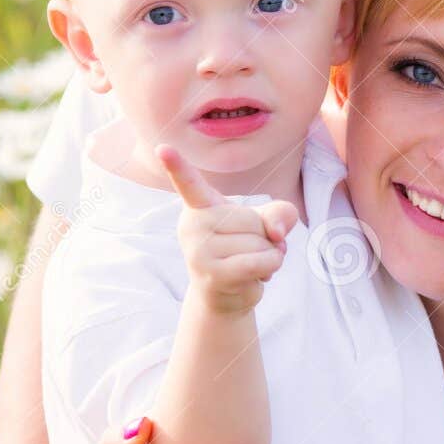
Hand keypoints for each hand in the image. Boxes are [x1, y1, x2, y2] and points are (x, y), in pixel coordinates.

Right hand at [157, 144, 297, 315]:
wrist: (226, 295)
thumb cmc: (244, 250)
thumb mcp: (267, 223)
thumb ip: (281, 213)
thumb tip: (275, 232)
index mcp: (202, 206)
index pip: (189, 183)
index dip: (176, 165)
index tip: (162, 148)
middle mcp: (193, 225)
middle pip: (253, 220)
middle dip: (265, 238)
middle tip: (246, 250)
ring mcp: (198, 251)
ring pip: (260, 242)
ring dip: (268, 256)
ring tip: (247, 264)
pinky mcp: (212, 273)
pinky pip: (259, 261)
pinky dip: (272, 265)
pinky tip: (261, 273)